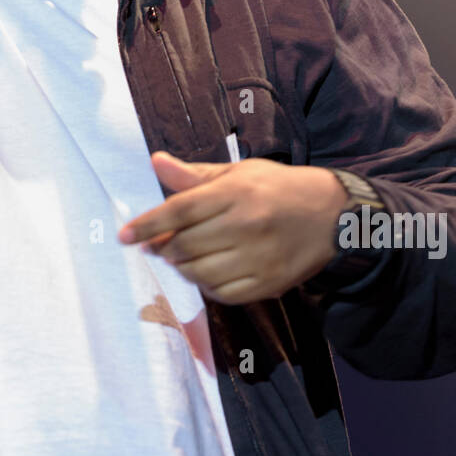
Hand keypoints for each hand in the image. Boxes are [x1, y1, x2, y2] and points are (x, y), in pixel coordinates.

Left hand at [117, 152, 346, 304]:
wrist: (332, 214)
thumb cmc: (277, 188)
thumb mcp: (239, 173)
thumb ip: (194, 174)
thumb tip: (155, 162)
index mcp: (236, 193)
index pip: (179, 211)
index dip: (147, 224)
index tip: (123, 236)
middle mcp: (246, 225)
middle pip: (185, 245)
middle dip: (162, 247)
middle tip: (157, 244)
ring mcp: (258, 257)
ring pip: (199, 273)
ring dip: (182, 267)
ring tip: (182, 256)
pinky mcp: (269, 283)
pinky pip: (223, 293)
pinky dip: (206, 286)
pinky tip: (206, 273)